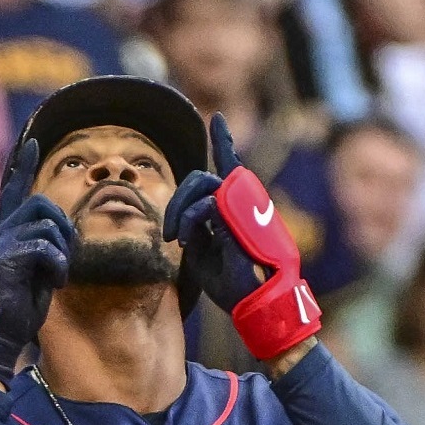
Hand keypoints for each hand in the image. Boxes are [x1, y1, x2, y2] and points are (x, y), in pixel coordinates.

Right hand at [0, 139, 72, 385]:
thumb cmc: (17, 307)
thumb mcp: (34, 271)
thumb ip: (41, 248)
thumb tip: (63, 234)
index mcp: (4, 234)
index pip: (12, 192)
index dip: (22, 167)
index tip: (32, 143)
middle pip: (40, 201)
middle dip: (64, 224)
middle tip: (67, 253)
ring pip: (46, 222)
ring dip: (63, 250)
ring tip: (57, 275)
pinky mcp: (5, 258)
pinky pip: (46, 246)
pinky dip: (59, 265)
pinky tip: (54, 283)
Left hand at [165, 113, 321, 359]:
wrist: (256, 305)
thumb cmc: (232, 286)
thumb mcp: (204, 257)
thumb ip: (195, 231)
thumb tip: (186, 215)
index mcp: (236, 211)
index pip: (228, 168)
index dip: (223, 142)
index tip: (219, 120)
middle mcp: (242, 204)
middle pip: (202, 177)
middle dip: (177, 198)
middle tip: (168, 233)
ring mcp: (244, 207)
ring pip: (203, 182)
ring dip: (180, 208)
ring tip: (176, 238)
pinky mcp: (240, 215)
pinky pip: (205, 203)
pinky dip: (188, 219)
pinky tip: (183, 240)